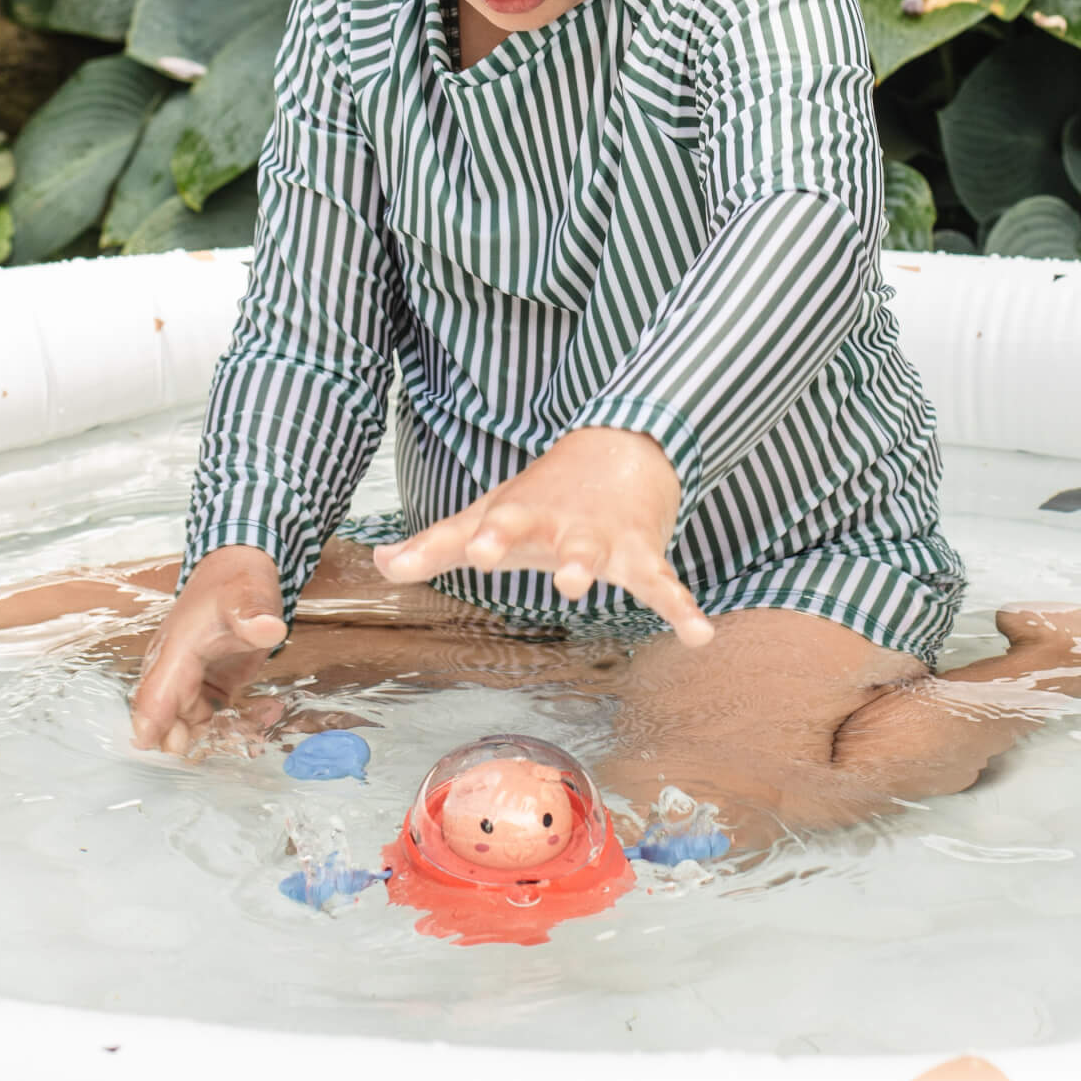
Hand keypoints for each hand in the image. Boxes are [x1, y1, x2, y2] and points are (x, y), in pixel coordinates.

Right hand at [129, 545, 288, 756]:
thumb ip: (254, 614)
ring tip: (256, 731)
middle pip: (168, 722)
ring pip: (191, 727)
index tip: (166, 749)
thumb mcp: (249, 595)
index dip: (155, 726)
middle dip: (193, 741)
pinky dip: (236, 725)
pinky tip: (268, 712)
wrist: (239, 569)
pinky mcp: (209, 688)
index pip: (155, 697)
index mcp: (176, 651)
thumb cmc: (238, 583)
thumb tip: (269, 628)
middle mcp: (175, 671)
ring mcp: (191, 681)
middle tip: (230, 739)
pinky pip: (214, 719)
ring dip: (221, 736)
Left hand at [373, 427, 713, 644]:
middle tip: (501, 556)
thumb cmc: (543, 494)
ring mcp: (601, 538)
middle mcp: (556, 525)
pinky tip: (699, 634)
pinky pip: (664, 584)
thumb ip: (437, 546)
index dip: (467, 538)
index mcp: (517, 514)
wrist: (623, 446)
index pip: (487, 524)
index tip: (449, 552)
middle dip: (519, 541)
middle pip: (537, 531)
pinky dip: (683, 607)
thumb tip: (381, 564)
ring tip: (578, 583)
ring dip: (588, 565)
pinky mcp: (642, 552)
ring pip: (595, 553)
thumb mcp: (489, 513)